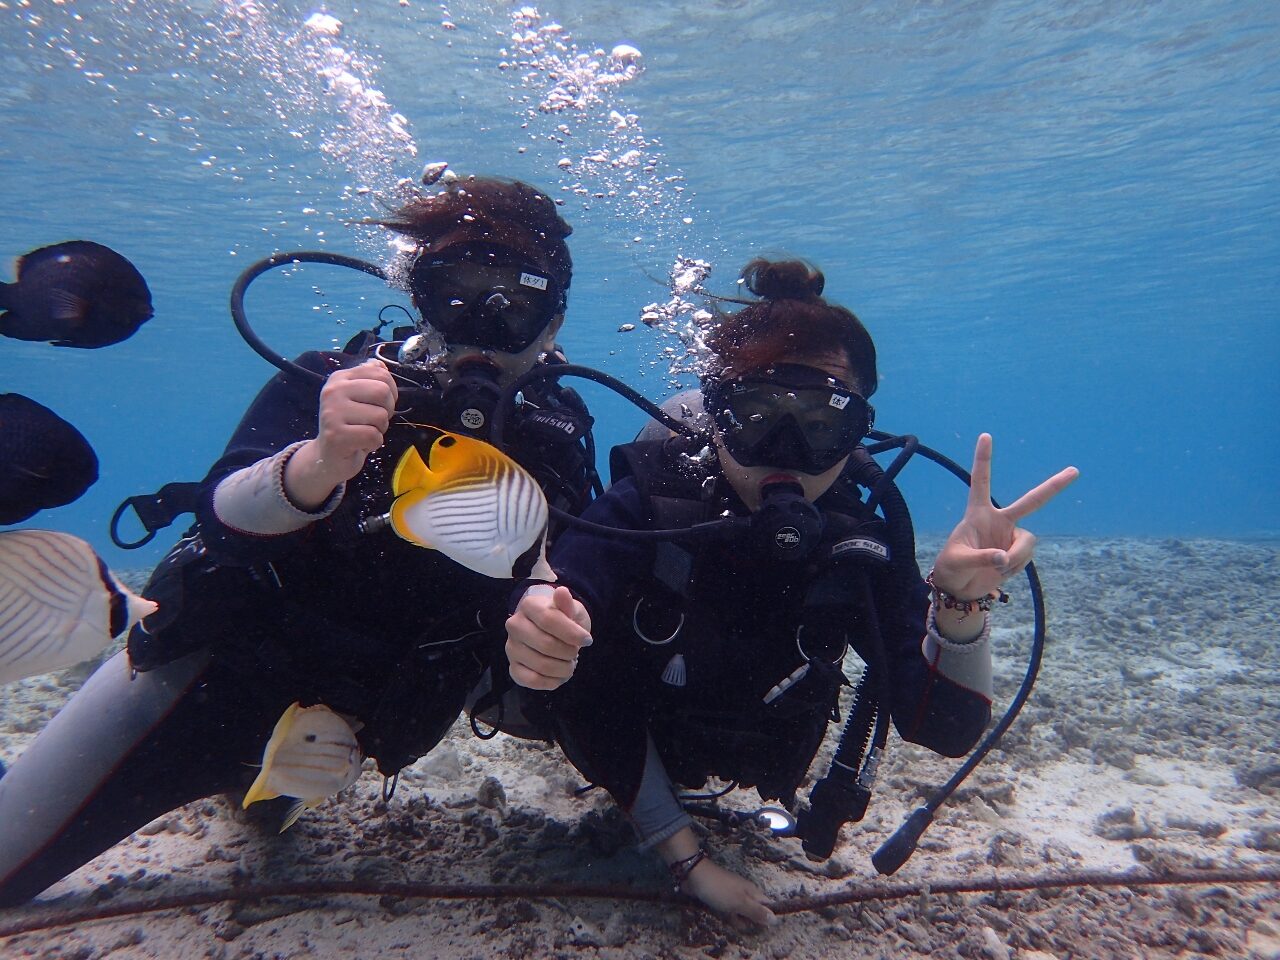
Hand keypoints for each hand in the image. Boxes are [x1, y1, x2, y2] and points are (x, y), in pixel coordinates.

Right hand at [284, 360, 397, 508]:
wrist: (327, 457)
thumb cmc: (348, 426)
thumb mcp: (358, 399)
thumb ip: (369, 380)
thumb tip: (379, 364)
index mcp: (340, 378)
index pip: (380, 372)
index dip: (390, 391)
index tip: (380, 403)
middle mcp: (333, 391)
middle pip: (383, 391)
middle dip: (387, 410)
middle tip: (374, 420)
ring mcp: (332, 413)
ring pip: (380, 415)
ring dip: (379, 429)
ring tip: (364, 432)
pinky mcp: (336, 436)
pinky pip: (373, 436)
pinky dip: (373, 444)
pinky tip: (360, 444)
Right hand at [506, 585, 592, 689]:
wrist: (552, 631)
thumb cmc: (563, 618)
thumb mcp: (570, 609)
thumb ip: (567, 604)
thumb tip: (562, 592)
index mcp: (529, 606)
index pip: (549, 621)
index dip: (572, 634)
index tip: (587, 640)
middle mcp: (514, 625)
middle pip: (546, 645)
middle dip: (569, 653)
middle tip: (575, 653)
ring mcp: (511, 648)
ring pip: (541, 665)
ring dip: (563, 669)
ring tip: (569, 664)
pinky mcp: (513, 667)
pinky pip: (531, 680)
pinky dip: (551, 682)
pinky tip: (559, 676)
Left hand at [681, 857, 777, 927]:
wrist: (695, 876)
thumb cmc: (719, 890)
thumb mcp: (739, 903)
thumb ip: (756, 912)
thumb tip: (775, 920)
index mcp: (753, 892)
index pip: (767, 906)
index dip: (767, 917)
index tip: (761, 927)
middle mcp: (745, 892)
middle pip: (755, 910)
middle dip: (750, 920)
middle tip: (741, 921)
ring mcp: (733, 895)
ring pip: (742, 911)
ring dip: (739, 919)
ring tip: (730, 917)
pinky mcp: (722, 898)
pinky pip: (731, 910)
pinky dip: (729, 915)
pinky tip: (725, 917)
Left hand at [931, 433, 1078, 599]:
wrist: (959, 589)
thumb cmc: (951, 568)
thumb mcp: (958, 562)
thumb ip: (982, 558)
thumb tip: (1004, 557)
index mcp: (978, 513)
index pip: (981, 481)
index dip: (983, 459)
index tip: (985, 435)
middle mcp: (998, 520)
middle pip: (1031, 501)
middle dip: (1053, 486)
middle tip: (1075, 471)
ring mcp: (1011, 536)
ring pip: (1028, 542)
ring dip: (1016, 558)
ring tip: (997, 568)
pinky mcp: (1018, 553)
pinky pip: (1025, 558)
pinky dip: (1015, 567)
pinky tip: (1001, 572)